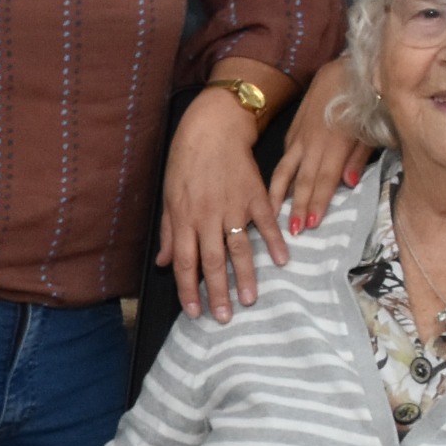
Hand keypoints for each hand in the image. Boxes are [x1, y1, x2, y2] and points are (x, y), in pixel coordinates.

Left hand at [159, 86, 290, 320]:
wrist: (213, 128)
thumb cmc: (186, 162)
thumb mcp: (169, 196)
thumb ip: (169, 232)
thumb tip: (162, 263)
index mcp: (185, 218)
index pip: (185, 262)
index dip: (188, 289)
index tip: (195, 312)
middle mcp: (208, 216)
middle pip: (212, 262)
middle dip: (217, 293)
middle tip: (224, 317)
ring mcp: (233, 206)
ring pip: (239, 248)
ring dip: (245, 276)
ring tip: (250, 299)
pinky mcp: (255, 195)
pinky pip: (266, 223)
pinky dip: (275, 242)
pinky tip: (283, 260)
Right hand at [272, 60, 380, 236]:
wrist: (344, 69)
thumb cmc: (365, 101)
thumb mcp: (370, 127)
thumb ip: (359, 155)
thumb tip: (349, 182)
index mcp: (335, 143)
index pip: (324, 179)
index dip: (316, 202)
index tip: (310, 224)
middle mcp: (314, 142)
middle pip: (303, 179)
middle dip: (297, 206)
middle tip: (291, 232)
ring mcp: (301, 135)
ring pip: (287, 169)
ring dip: (280, 194)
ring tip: (273, 215)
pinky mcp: (295, 129)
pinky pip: (285, 155)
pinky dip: (279, 174)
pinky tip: (274, 188)